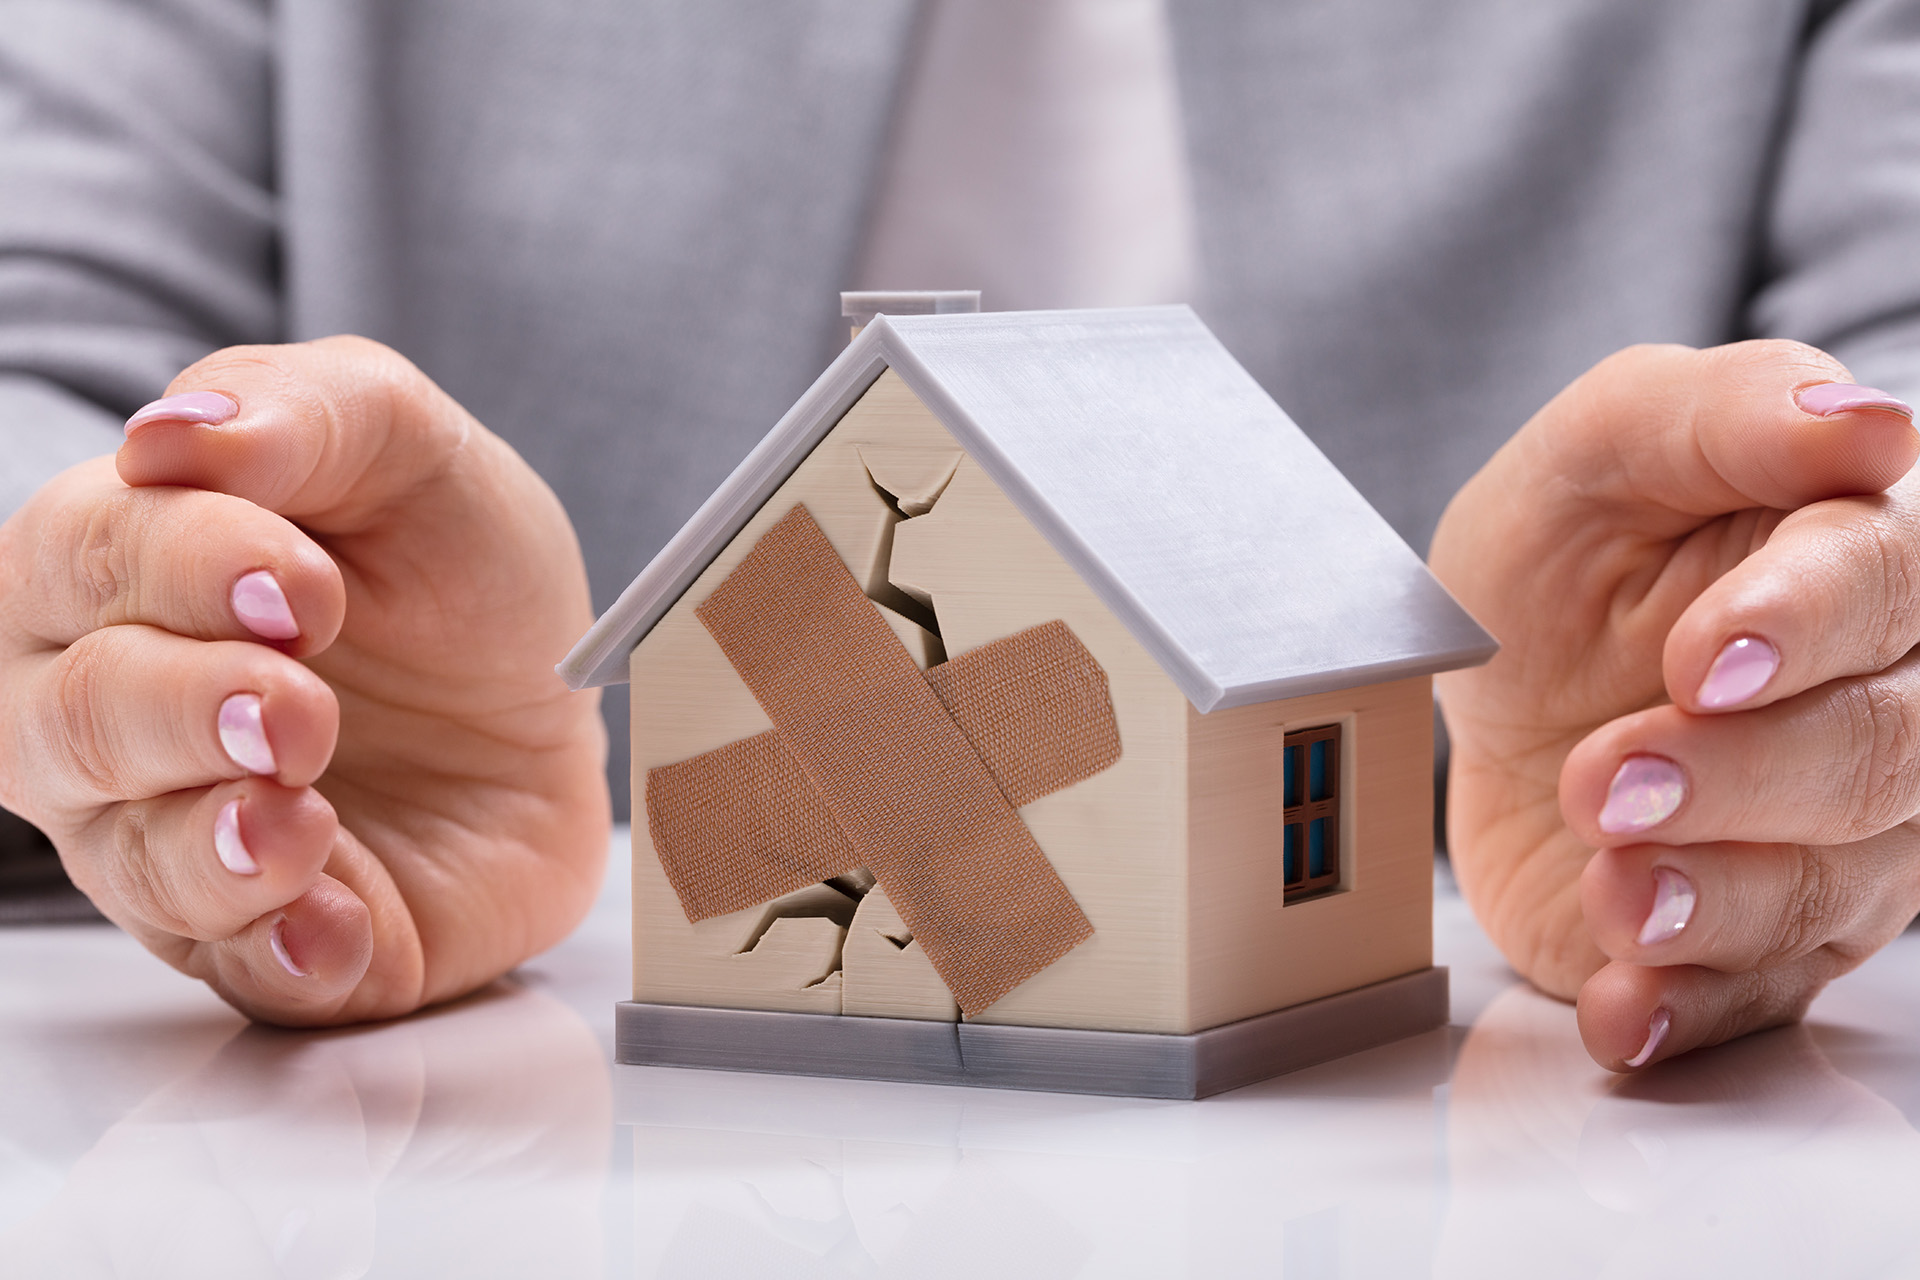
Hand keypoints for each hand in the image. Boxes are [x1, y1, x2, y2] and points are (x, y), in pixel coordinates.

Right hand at [0, 337, 609, 1024]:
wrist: (561, 695)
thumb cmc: (454, 563)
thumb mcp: (412, 448)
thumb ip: (307, 415)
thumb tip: (173, 434)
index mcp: (120, 567)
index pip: (81, 561)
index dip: (182, 570)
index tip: (301, 588)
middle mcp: (115, 713)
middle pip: (73, 725)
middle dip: (184, 714)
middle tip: (300, 710)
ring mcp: (183, 834)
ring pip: (130, 865)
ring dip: (215, 849)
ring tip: (305, 821)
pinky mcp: (276, 935)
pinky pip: (240, 972)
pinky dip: (284, 951)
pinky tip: (340, 920)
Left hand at [1431, 340, 1919, 1069]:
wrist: (1493, 683)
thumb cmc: (1565, 554)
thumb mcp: (1598, 451)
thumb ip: (1721, 417)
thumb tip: (1866, 423)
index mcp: (1858, 556)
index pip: (1891, 583)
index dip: (1806, 624)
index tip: (1702, 658)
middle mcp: (1881, 702)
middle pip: (1883, 754)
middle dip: (1742, 776)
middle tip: (1607, 778)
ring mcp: (1836, 834)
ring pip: (1835, 887)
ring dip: (1713, 898)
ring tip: (1610, 882)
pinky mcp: (1759, 938)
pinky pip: (1758, 996)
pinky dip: (1684, 1008)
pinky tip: (1620, 1008)